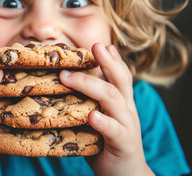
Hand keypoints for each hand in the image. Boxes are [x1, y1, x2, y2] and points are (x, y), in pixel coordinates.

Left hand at [60, 43, 153, 175]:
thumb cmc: (107, 146)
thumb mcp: (99, 120)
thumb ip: (88, 105)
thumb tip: (64, 89)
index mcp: (122, 104)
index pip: (120, 76)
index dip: (112, 59)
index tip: (101, 44)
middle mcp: (127, 111)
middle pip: (120, 80)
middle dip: (107, 61)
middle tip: (95, 46)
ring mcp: (127, 126)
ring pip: (114, 100)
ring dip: (92, 86)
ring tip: (71, 78)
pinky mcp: (124, 144)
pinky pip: (115, 131)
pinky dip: (103, 122)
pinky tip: (92, 116)